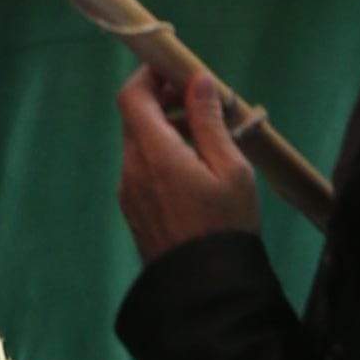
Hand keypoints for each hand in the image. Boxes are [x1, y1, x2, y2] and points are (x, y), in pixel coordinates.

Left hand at [117, 66, 260, 263]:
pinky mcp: (134, 210)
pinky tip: (196, 172)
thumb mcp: (230, 168)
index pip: (132, 95)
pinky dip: (162, 157)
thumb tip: (197, 80)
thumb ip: (209, 120)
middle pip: (136, 118)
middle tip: (203, 105)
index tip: (178, 71)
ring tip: (208, 141)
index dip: (149, 74)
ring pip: (140, 145)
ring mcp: (129, 191)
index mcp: (154, 152)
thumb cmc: (226, 225)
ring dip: (166, 132)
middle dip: (164, 102)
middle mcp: (132, 168)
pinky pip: (142, 169)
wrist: (205, 288)